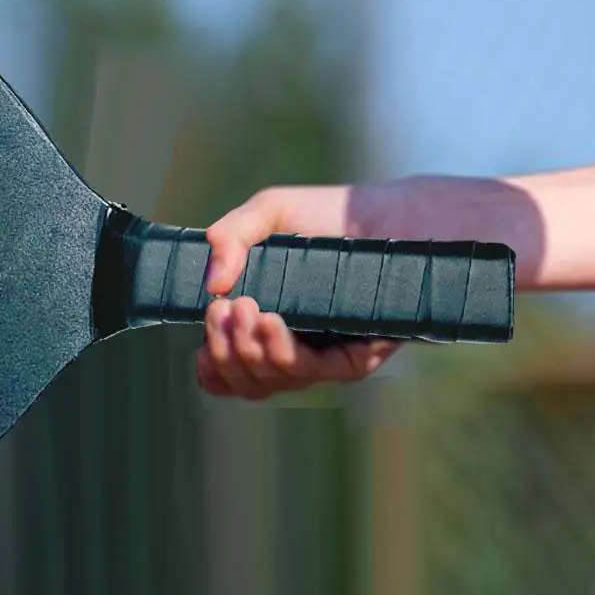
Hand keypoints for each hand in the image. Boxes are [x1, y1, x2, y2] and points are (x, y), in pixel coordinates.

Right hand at [196, 184, 402, 400]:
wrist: (388, 215)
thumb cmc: (329, 215)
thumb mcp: (270, 212)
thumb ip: (231, 236)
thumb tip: (212, 284)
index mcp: (265, 325)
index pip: (228, 371)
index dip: (210, 363)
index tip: (206, 329)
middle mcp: (292, 348)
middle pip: (246, 382)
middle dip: (225, 351)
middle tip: (222, 309)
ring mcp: (323, 357)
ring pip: (274, 380)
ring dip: (249, 351)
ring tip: (244, 309)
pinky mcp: (355, 359)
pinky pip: (311, 371)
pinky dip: (282, 352)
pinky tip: (271, 322)